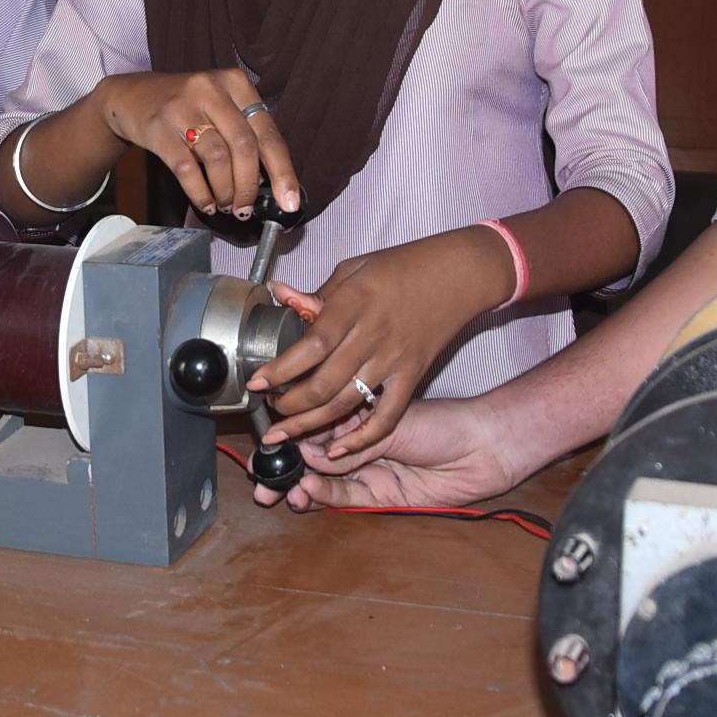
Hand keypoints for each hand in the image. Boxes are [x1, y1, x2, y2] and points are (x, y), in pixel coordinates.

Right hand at [91, 68, 300, 217]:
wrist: (132, 96)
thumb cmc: (186, 106)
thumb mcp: (219, 106)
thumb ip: (244, 135)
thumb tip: (269, 182)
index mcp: (235, 83)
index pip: (268, 132)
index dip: (282, 171)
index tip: (289, 201)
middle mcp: (210, 89)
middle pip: (244, 146)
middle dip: (249, 186)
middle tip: (247, 209)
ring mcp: (182, 107)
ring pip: (217, 158)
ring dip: (225, 192)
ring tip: (225, 205)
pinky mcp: (158, 128)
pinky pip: (186, 169)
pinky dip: (201, 193)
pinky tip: (206, 203)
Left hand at [254, 227, 511, 458]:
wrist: (459, 274)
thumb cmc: (403, 266)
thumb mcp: (354, 269)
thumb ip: (318, 294)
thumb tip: (281, 296)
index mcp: (353, 304)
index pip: (310, 346)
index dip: (281, 370)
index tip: (257, 383)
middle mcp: (372, 335)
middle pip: (324, 384)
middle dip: (290, 405)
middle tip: (270, 409)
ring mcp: (394, 358)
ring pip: (347, 404)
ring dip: (312, 424)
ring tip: (287, 433)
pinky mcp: (413, 375)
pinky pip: (387, 415)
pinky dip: (363, 437)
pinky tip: (339, 450)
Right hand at [259, 396, 524, 511]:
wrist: (482, 450)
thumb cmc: (444, 423)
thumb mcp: (388, 423)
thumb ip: (349, 440)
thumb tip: (311, 450)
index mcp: (360, 421)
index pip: (316, 430)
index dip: (291, 438)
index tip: (268, 442)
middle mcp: (361, 448)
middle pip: (314, 462)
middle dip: (285, 472)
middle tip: (262, 480)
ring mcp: (370, 474)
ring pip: (325, 484)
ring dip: (301, 486)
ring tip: (282, 488)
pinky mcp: (381, 499)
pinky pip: (346, 498)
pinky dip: (325, 495)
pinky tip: (307, 490)